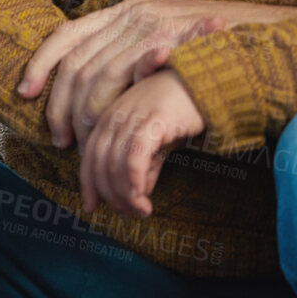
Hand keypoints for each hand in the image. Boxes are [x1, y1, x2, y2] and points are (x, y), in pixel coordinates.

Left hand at [20, 0, 296, 148]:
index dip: (41, 63)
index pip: (68, 35)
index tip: (25, 94)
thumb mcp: (169, 53)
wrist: (273, 49)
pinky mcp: (172, 61)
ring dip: (88, 126)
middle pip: (76, 65)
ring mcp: (154, 35)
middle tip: (63, 144)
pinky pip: (127, 97)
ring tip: (88, 156)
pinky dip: (113, 127)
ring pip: (96, 85)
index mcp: (129, 12)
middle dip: (62, 109)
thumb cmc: (224, 57)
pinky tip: (111, 143)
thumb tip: (101, 105)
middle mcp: (136, 17)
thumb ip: (134, 67)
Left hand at [78, 69, 204, 218]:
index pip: (89, 156)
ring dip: (125, 194)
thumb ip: (145, 165)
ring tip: (141, 211)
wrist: (208, 83)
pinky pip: (135, 156)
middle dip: (110, 195)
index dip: (88, 184)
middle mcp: (115, 116)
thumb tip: (138, 195)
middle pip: (99, 163)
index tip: (91, 207)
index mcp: (109, 118)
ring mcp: (132, 116)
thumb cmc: (181, 109)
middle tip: (129, 214)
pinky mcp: (153, 120)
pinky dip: (134, 180)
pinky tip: (142, 198)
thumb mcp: (157, 141)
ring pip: (115, 163)